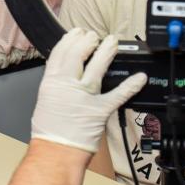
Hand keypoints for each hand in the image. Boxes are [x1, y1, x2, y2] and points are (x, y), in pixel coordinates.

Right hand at [30, 28, 147, 153]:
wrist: (56, 151)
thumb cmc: (50, 132)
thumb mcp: (45, 101)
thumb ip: (56, 85)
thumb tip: (64, 75)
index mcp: (51, 82)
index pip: (61, 53)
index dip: (71, 39)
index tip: (77, 33)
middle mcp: (67, 85)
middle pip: (79, 54)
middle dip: (88, 41)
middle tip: (95, 36)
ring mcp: (84, 96)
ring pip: (98, 67)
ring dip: (107, 51)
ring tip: (112, 42)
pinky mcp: (100, 110)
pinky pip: (118, 94)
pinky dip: (131, 85)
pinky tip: (140, 78)